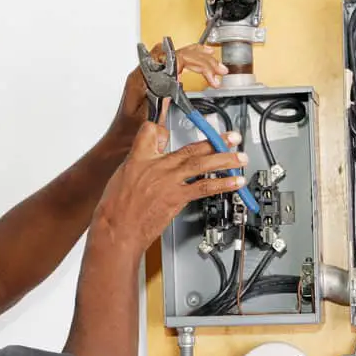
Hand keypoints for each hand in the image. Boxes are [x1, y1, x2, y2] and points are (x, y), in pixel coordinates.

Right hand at [92, 123, 245, 255]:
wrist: (116, 230)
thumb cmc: (116, 209)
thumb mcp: (121, 177)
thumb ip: (140, 162)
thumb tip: (153, 156)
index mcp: (139, 157)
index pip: (151, 131)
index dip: (162, 127)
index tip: (173, 125)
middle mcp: (156, 166)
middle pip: (190, 148)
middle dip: (215, 140)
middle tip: (232, 137)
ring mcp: (168, 181)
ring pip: (202, 164)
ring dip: (225, 160)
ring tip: (240, 158)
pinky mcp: (176, 198)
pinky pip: (204, 187)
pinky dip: (223, 184)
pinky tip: (235, 182)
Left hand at [110, 43, 228, 136]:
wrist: (120, 140)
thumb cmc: (130, 134)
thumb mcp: (150, 119)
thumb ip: (162, 99)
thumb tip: (179, 82)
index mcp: (143, 79)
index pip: (174, 59)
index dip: (197, 64)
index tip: (210, 76)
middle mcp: (144, 73)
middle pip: (177, 53)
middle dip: (202, 60)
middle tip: (218, 72)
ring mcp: (148, 75)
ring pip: (175, 54)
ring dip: (198, 57)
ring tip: (215, 65)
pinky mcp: (153, 80)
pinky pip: (173, 62)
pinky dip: (190, 61)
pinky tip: (201, 62)